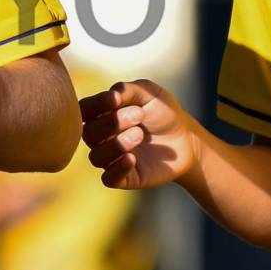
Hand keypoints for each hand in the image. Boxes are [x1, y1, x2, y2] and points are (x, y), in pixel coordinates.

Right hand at [79, 79, 200, 188]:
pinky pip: (109, 179)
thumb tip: (111, 95)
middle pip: (89, 134)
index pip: (84, 110)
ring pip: (96, 157)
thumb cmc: (163, 112)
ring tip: (140, 135)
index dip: (96, 104)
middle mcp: (101, 137)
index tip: (116, 99)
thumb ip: (128, 90)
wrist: (186, 138)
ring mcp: (111, 158)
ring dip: (116, 145)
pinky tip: (132, 158)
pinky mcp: (124, 178)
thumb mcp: (148, 93)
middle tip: (139, 115)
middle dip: (112, 123)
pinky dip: (117, 169)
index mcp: (101, 114)